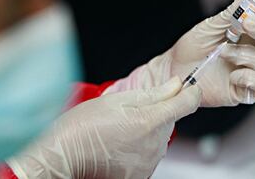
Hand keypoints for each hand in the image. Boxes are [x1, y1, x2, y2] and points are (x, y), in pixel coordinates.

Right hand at [7, 77, 200, 178]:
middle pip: (170, 121)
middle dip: (157, 113)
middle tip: (130, 112)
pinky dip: (140, 147)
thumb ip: (152, 94)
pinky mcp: (141, 175)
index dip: (190, 92)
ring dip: (147, 131)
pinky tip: (120, 143)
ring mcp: (149, 162)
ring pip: (158, 138)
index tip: (187, 88)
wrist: (64, 156)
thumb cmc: (83, 126)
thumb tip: (176, 85)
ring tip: (120, 129)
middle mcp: (154, 145)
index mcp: (149, 121)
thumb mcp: (116, 100)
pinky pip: (149, 154)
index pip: (187, 104)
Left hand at [105, 0, 254, 106]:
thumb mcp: (210, 27)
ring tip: (223, 53)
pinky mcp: (245, 90)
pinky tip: (232, 75)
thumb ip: (230, 13)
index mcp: (250, 35)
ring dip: (245, 54)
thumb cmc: (192, 48)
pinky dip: (248, 77)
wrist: (173, 70)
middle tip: (247, 24)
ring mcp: (251, 72)